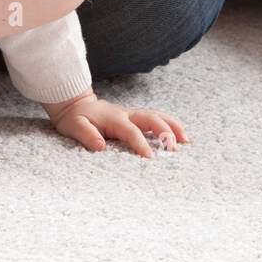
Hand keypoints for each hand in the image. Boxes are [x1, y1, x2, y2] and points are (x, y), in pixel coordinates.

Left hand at [46, 92, 189, 158]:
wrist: (74, 104)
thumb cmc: (75, 118)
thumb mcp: (74, 126)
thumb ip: (86, 135)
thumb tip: (100, 145)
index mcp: (114, 118)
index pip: (131, 132)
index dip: (141, 144)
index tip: (150, 158)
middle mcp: (126, 114)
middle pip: (150, 119)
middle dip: (165, 132)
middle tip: (175, 149)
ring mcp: (131, 115)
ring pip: (156, 116)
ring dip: (172, 126)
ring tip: (187, 140)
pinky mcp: (134, 118)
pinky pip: (155, 119)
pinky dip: (169, 125)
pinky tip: (179, 136)